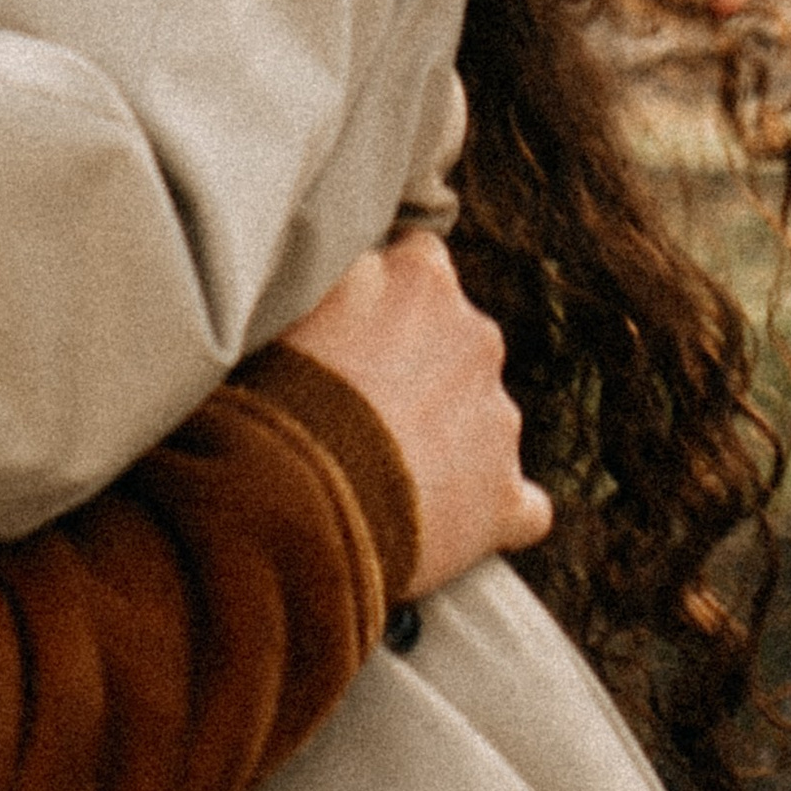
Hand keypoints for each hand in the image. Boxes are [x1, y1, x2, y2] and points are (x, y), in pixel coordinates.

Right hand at [281, 229, 550, 596]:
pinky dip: (489, 513)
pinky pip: (520, 507)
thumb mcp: (287, 304)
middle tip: (359, 410)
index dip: (384, 300)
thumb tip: (340, 274)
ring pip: (482, 420)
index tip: (352, 330)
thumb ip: (332, 282)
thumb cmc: (270, 396)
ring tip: (381, 477)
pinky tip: (451, 529)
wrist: (293, 502)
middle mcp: (476, 335)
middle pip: (457, 339)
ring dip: (446, 441)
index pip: (418, 261)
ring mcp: (499, 418)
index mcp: (421, 276)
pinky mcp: (507, 497)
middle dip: (421, 368)